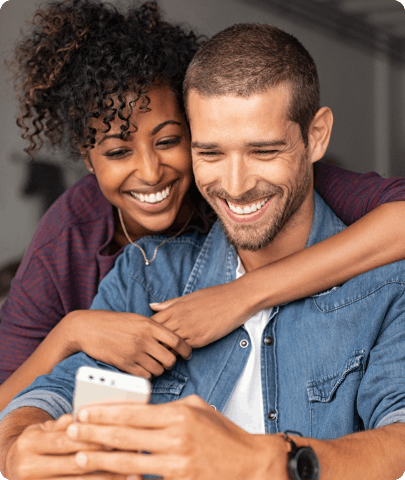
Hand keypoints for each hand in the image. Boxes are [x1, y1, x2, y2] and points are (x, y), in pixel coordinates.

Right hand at [4, 414, 129, 479]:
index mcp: (30, 443)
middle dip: (103, 457)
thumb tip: (84, 414)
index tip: (116, 434)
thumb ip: (66, 421)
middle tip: (130, 451)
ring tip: (131, 472)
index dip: (91, 437)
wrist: (15, 463)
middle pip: (74, 463)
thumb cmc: (39, 440)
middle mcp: (29, 467)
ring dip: (107, 477)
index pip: (66, 440)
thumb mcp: (47, 426)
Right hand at [65, 310, 191, 378]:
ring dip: (159, 369)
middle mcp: (144, 339)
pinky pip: (145, 376)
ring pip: (159, 369)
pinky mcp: (125, 364)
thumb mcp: (136, 318)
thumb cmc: (113, 322)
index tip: (187, 354)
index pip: (177, 340)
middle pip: (170, 359)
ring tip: (153, 364)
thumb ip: (153, 327)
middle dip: (171, 362)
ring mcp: (134, 353)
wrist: (88, 328)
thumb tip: (170, 338)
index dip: (186, 349)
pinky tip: (143, 369)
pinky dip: (147, 375)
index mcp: (149, 325)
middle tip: (167, 361)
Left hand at [66, 395, 286, 479]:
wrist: (250, 465)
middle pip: (125, 435)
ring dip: (100, 458)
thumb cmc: (223, 434)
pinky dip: (124, 477)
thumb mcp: (198, 408)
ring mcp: (176, 463)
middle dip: (94, 432)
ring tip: (79, 454)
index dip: (106, 411)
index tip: (85, 410)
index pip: (134, 411)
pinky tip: (108, 475)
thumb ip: (171, 407)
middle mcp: (175, 437)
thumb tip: (145, 409)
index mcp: (179, 414)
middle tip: (71, 429)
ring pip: (129, 461)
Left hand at [150, 283, 251, 347]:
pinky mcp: (200, 339)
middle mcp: (179, 319)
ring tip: (162, 356)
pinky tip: (178, 355)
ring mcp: (189, 330)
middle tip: (150, 351)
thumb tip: (152, 306)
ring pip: (168, 345)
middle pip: (157, 336)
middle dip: (152, 344)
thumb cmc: (213, 296)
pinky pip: (183, 350)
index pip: (152, 323)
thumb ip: (169, 304)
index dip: (147, 331)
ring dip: (164, 351)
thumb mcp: (189, 297)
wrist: (235, 299)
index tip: (146, 337)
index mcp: (175, 308)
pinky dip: (178, 353)